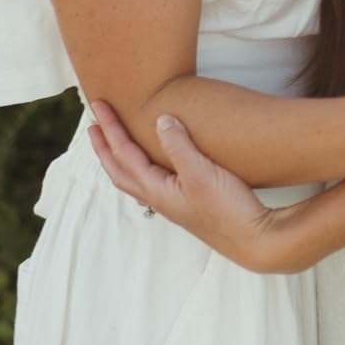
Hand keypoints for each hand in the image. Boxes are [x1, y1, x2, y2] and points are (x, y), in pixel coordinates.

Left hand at [88, 101, 293, 272]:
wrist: (251, 238)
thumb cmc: (227, 209)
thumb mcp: (201, 172)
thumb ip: (179, 146)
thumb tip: (161, 120)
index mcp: (156, 188)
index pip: (124, 154)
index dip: (111, 128)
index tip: (99, 106)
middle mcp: (158, 197)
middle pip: (119, 170)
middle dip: (104, 146)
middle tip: (93, 124)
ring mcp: (171, 202)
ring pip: (133, 178)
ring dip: (118, 159)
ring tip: (114, 143)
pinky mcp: (185, 202)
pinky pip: (151, 182)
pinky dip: (141, 169)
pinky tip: (152, 166)